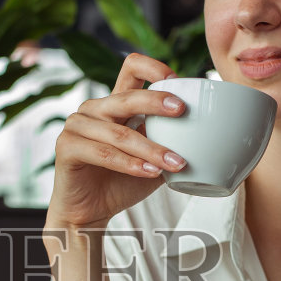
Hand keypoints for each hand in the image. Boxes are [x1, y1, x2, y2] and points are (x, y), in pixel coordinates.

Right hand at [45, 53, 189, 230]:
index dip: (153, 68)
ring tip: (176, 162)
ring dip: (151, 148)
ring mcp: (77, 126)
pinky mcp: (66, 148)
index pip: (132, 68)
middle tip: (182, 111)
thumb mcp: (154, 159)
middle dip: (156, 102)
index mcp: (115, 103)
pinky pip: (103, 153)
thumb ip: (172, 143)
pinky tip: (151, 172)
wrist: (90, 213)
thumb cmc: (122, 183)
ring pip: (119, 132)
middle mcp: (94, 109)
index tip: (178, 81)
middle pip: (126, 96)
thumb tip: (214, 136)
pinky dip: (130, 164)